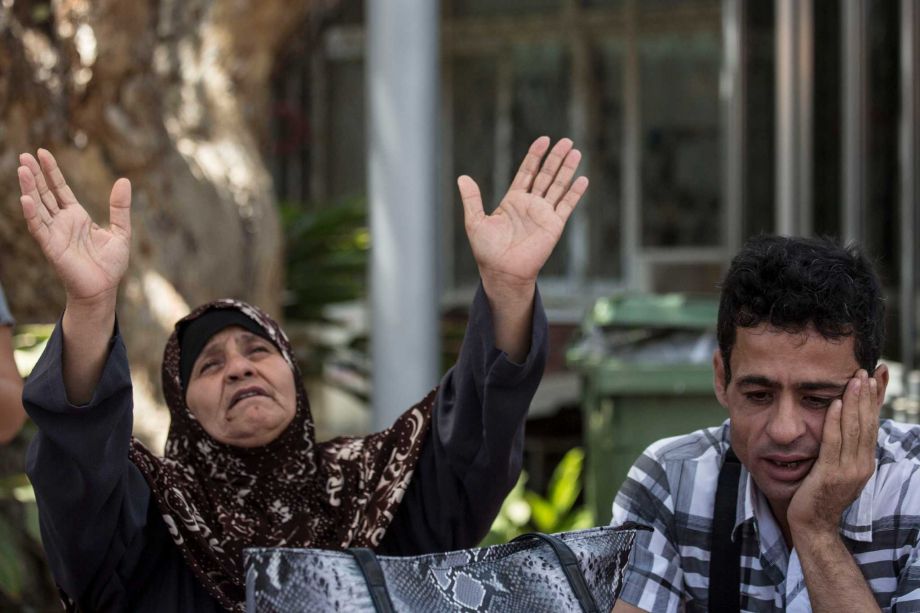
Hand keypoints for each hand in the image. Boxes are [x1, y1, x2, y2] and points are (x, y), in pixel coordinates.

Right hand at [17, 149, 131, 309]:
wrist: (104, 288)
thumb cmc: (110, 264)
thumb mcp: (120, 231)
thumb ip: (120, 207)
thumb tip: (123, 180)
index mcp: (77, 217)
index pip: (60, 189)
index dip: (51, 172)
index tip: (42, 152)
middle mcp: (62, 222)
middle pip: (45, 193)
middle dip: (35, 175)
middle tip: (25, 155)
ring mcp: (55, 233)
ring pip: (38, 206)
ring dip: (29, 188)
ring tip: (22, 169)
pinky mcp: (51, 247)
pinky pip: (39, 228)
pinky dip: (32, 214)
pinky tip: (26, 199)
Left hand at [457, 136, 587, 297]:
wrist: (502, 272)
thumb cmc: (487, 251)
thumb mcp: (475, 221)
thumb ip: (472, 199)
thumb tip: (462, 178)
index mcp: (513, 200)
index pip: (527, 172)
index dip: (535, 156)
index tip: (543, 140)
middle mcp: (530, 204)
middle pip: (546, 175)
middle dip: (555, 158)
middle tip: (566, 141)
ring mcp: (543, 214)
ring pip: (558, 186)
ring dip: (567, 169)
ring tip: (576, 152)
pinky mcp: (554, 226)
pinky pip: (566, 206)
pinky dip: (575, 193)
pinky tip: (583, 179)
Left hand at [787, 370, 878, 537]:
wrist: (813, 525)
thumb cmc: (820, 494)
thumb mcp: (837, 468)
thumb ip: (842, 448)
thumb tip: (846, 426)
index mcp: (865, 462)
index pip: (872, 425)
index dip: (875, 401)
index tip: (876, 377)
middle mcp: (861, 464)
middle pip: (867, 423)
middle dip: (867, 396)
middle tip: (867, 370)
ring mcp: (848, 470)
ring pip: (854, 430)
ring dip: (854, 403)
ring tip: (855, 379)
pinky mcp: (830, 474)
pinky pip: (833, 443)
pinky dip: (834, 422)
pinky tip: (834, 404)